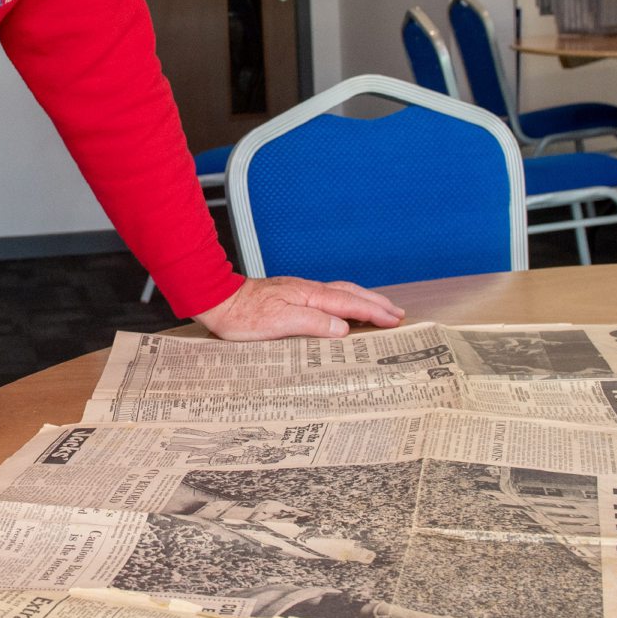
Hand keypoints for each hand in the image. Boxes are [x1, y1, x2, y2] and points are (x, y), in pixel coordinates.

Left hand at [196, 276, 405, 341]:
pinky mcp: (291, 296)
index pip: (350, 304)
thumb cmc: (243, 315)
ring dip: (362, 301)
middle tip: (397, 313)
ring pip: (340, 293)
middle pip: (350, 293)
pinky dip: (345, 302)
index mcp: (310, 296)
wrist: (218, 300)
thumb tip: (343, 327)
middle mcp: (308, 290)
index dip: (374, 312)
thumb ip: (313, 322)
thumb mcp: (279, 323)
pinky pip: (328, 297)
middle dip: (375, 303)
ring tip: (379, 309)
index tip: (395, 320)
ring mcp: (300, 292)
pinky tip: (343, 309)